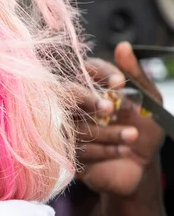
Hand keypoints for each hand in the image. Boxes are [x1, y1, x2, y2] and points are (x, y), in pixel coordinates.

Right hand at [76, 42, 164, 196]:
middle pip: (68, 93)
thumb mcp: (148, 102)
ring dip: (108, 131)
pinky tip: (122, 150)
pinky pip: (77, 148)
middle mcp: (77, 105)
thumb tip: (123, 46)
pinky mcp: (67, 152)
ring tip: (132, 136)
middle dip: (89, 100)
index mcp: (95, 87)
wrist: (141, 169)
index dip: (100, 74)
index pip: (87, 69)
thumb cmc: (143, 131)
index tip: (120, 83)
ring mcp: (69, 128)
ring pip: (76, 124)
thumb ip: (137, 75)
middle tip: (111, 109)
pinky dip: (104, 149)